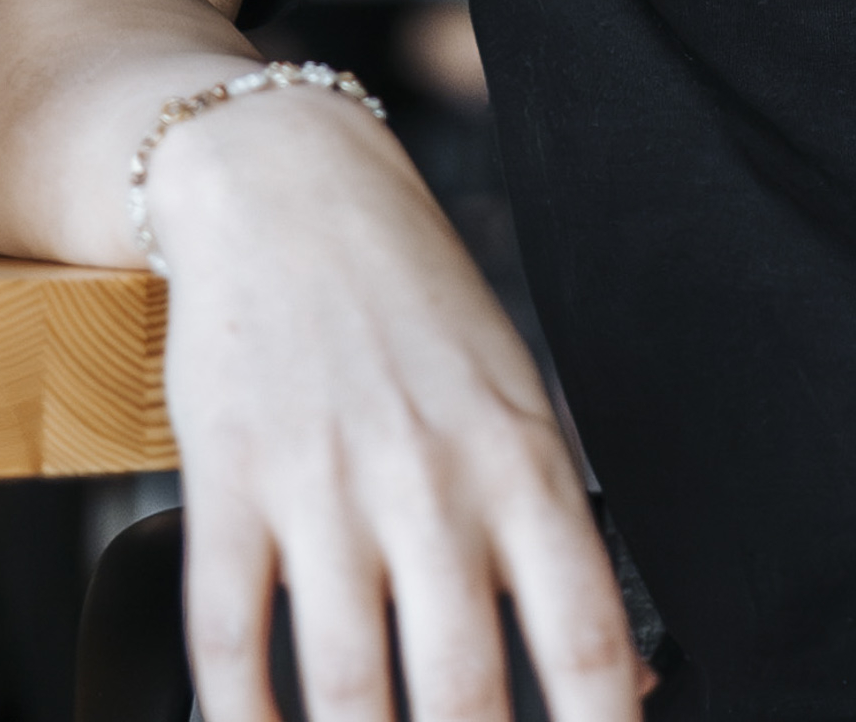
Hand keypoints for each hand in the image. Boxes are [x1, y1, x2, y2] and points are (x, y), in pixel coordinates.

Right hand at [149, 84, 641, 721]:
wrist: (285, 187)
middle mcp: (431, 480)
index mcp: (525, 464)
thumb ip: (561, 547)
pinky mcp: (227, 480)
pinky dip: (242, 720)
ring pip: (345, 687)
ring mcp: (323, 484)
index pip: (587, 643)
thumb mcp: (518, 407)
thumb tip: (627, 687)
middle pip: (463, 693)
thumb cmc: (414, 308)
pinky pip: (229, 637)